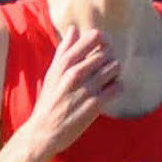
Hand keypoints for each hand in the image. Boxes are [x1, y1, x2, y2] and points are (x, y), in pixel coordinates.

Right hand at [25, 23, 121, 160]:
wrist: (44, 131)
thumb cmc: (48, 101)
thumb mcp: (52, 72)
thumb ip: (64, 50)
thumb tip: (73, 29)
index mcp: (65, 62)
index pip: (94, 37)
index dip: (103, 40)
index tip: (102, 49)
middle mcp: (76, 72)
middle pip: (108, 52)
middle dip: (109, 58)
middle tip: (104, 69)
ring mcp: (87, 88)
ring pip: (115, 68)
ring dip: (114, 73)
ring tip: (106, 80)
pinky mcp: (95, 105)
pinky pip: (118, 87)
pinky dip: (117, 88)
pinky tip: (109, 92)